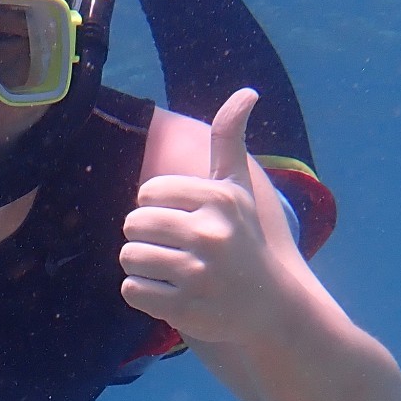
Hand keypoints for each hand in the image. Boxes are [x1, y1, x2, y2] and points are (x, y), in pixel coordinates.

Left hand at [120, 87, 291, 345]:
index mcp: (218, 199)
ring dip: (141, 266)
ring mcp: (197, 274)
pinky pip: (131, 291)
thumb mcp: (239, 188)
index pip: (147, 193)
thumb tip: (246, 91)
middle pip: (133, 225)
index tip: (182, 221)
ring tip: (171, 271)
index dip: (156, 208)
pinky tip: (170, 294)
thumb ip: (229, 140)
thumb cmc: (246, 240)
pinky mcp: (185, 309)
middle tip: (175, 250)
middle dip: (146, 237)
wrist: (271, 306)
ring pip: (129, 257)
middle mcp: (209, 234)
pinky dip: (143, 294)